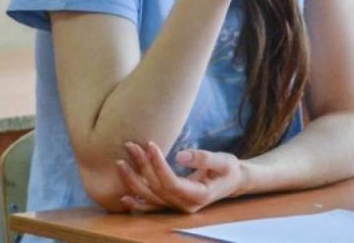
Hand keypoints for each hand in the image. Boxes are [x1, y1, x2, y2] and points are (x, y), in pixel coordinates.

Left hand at [115, 141, 247, 213]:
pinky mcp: (172, 205)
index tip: (150, 144)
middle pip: (157, 188)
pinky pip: (152, 207)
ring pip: (151, 197)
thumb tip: (180, 155)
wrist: (231, 181)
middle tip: (130, 146)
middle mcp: (185, 206)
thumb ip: (204, 158)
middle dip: (142, 167)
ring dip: (134, 180)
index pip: (172, 182)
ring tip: (121, 163)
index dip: (158, 165)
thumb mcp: (223, 160)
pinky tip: (123, 198)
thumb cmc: (228, 169)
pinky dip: (137, 204)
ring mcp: (177, 208)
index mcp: (199, 196)